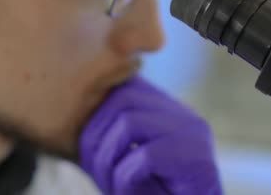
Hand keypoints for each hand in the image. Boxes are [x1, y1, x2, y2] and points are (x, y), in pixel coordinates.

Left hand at [79, 75, 222, 194]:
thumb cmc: (155, 194)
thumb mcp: (128, 161)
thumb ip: (112, 138)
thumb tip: (74, 120)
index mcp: (168, 111)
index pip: (123, 86)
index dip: (95, 115)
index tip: (84, 149)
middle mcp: (184, 116)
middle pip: (122, 98)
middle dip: (95, 135)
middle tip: (90, 169)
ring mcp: (194, 135)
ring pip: (129, 122)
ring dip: (107, 159)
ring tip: (109, 185)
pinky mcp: (197, 160)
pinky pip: (144, 157)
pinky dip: (125, 181)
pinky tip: (128, 194)